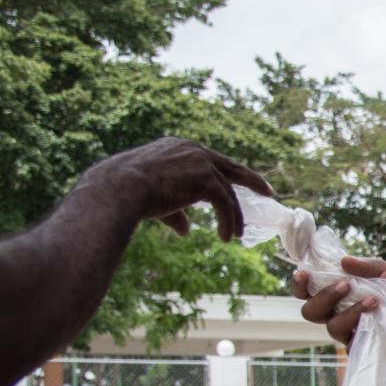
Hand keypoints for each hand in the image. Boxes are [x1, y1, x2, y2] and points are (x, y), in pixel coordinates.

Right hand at [78, 137, 274, 240]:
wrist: (118, 189)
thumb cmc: (128, 194)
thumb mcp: (155, 200)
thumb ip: (175, 213)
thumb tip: (187, 230)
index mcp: (178, 148)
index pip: (210, 160)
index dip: (226, 173)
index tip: (240, 183)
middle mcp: (192, 150)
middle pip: (229, 167)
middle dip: (251, 180)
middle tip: (267, 192)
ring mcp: (200, 162)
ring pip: (228, 191)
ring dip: (234, 216)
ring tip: (235, 235)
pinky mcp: (205, 178)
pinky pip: (225, 203)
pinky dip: (229, 221)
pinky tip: (226, 237)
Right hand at [291, 256, 385, 345]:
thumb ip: (366, 266)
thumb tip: (344, 261)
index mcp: (335, 296)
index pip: (306, 293)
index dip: (299, 285)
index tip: (304, 273)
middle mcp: (336, 315)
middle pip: (310, 312)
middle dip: (324, 297)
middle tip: (345, 285)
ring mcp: (347, 333)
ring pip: (331, 326)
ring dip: (349, 310)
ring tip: (373, 298)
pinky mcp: (361, 347)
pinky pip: (351, 340)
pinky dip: (361, 322)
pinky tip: (376, 311)